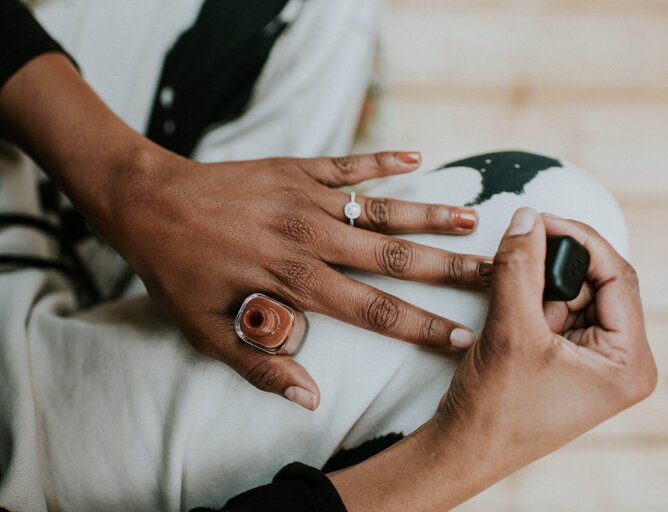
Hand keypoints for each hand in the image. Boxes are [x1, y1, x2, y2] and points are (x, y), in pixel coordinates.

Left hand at [0, 55, 486, 409]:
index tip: (465, 338)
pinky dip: (382, 160)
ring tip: (473, 222)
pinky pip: (348, 163)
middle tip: (495, 275)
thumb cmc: (177, 270)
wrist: (147, 201)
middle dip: (450, 271)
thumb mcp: (206, 331)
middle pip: (395, 259)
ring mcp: (307, 198)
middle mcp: (312, 238)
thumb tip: (311, 398)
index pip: (375, 311)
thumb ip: (262, 365)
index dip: (423, 327)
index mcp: (295, 282)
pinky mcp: (296, 168)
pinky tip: (417, 157)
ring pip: (381, 209)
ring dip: (429, 217)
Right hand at [439, 207, 656, 472]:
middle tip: (516, 253)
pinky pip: (553, 311)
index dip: (579, 240)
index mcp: (628, 362)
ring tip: (507, 300)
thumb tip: (527, 217)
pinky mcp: (566, 359)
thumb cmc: (495, 410)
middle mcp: (618, 360)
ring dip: (536, 285)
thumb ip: (519, 268)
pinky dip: (528, 300)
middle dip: (552, 267)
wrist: (464, 449)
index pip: (617, 277)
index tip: (539, 218)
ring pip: (570, 294)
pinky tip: (507, 313)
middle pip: (594, 283)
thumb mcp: (510, 331)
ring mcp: (592, 360)